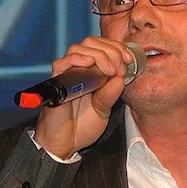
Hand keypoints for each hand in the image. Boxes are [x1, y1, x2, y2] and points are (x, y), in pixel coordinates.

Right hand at [33, 37, 133, 158]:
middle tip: (120, 68)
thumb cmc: (81, 127)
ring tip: (110, 70)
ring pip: (79, 48)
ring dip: (99, 55)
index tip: (129, 60)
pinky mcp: (56, 83)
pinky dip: (77, 59)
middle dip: (111, 50)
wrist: (65, 144)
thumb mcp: (104, 110)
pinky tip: (90, 64)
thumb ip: (110, 94)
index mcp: (92, 72)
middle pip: (92, 43)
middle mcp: (79, 70)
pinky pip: (62, 63)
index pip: (103, 47)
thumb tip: (120, 77)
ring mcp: (67, 75)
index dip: (117, 48)